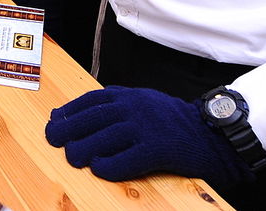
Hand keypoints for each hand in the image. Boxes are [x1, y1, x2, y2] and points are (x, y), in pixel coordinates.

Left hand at [46, 86, 254, 190]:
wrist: (212, 132)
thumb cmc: (173, 121)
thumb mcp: (143, 102)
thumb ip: (114, 105)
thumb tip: (75, 113)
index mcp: (129, 95)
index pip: (91, 100)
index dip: (69, 111)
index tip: (54, 121)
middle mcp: (135, 107)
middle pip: (93, 117)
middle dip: (69, 129)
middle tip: (53, 140)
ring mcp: (146, 126)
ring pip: (106, 136)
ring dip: (84, 148)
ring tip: (72, 158)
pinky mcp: (159, 148)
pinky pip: (128, 158)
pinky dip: (110, 165)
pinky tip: (99, 170)